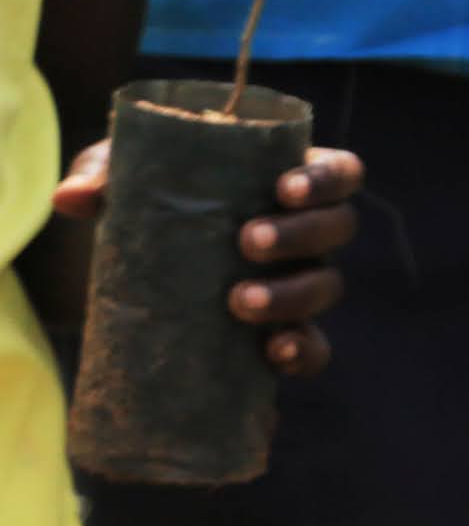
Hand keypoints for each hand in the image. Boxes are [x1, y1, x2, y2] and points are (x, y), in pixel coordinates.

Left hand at [51, 140, 363, 373]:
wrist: (133, 275)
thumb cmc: (145, 207)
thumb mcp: (124, 182)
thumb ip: (102, 175)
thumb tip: (71, 198)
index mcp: (289, 183)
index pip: (340, 172)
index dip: (325, 178)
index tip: (283, 188)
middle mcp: (305, 235)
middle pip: (338, 227)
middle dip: (302, 234)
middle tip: (248, 241)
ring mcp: (297, 287)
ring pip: (327, 286)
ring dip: (293, 294)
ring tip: (238, 302)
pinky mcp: (280, 337)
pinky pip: (314, 350)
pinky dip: (303, 352)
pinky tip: (273, 353)